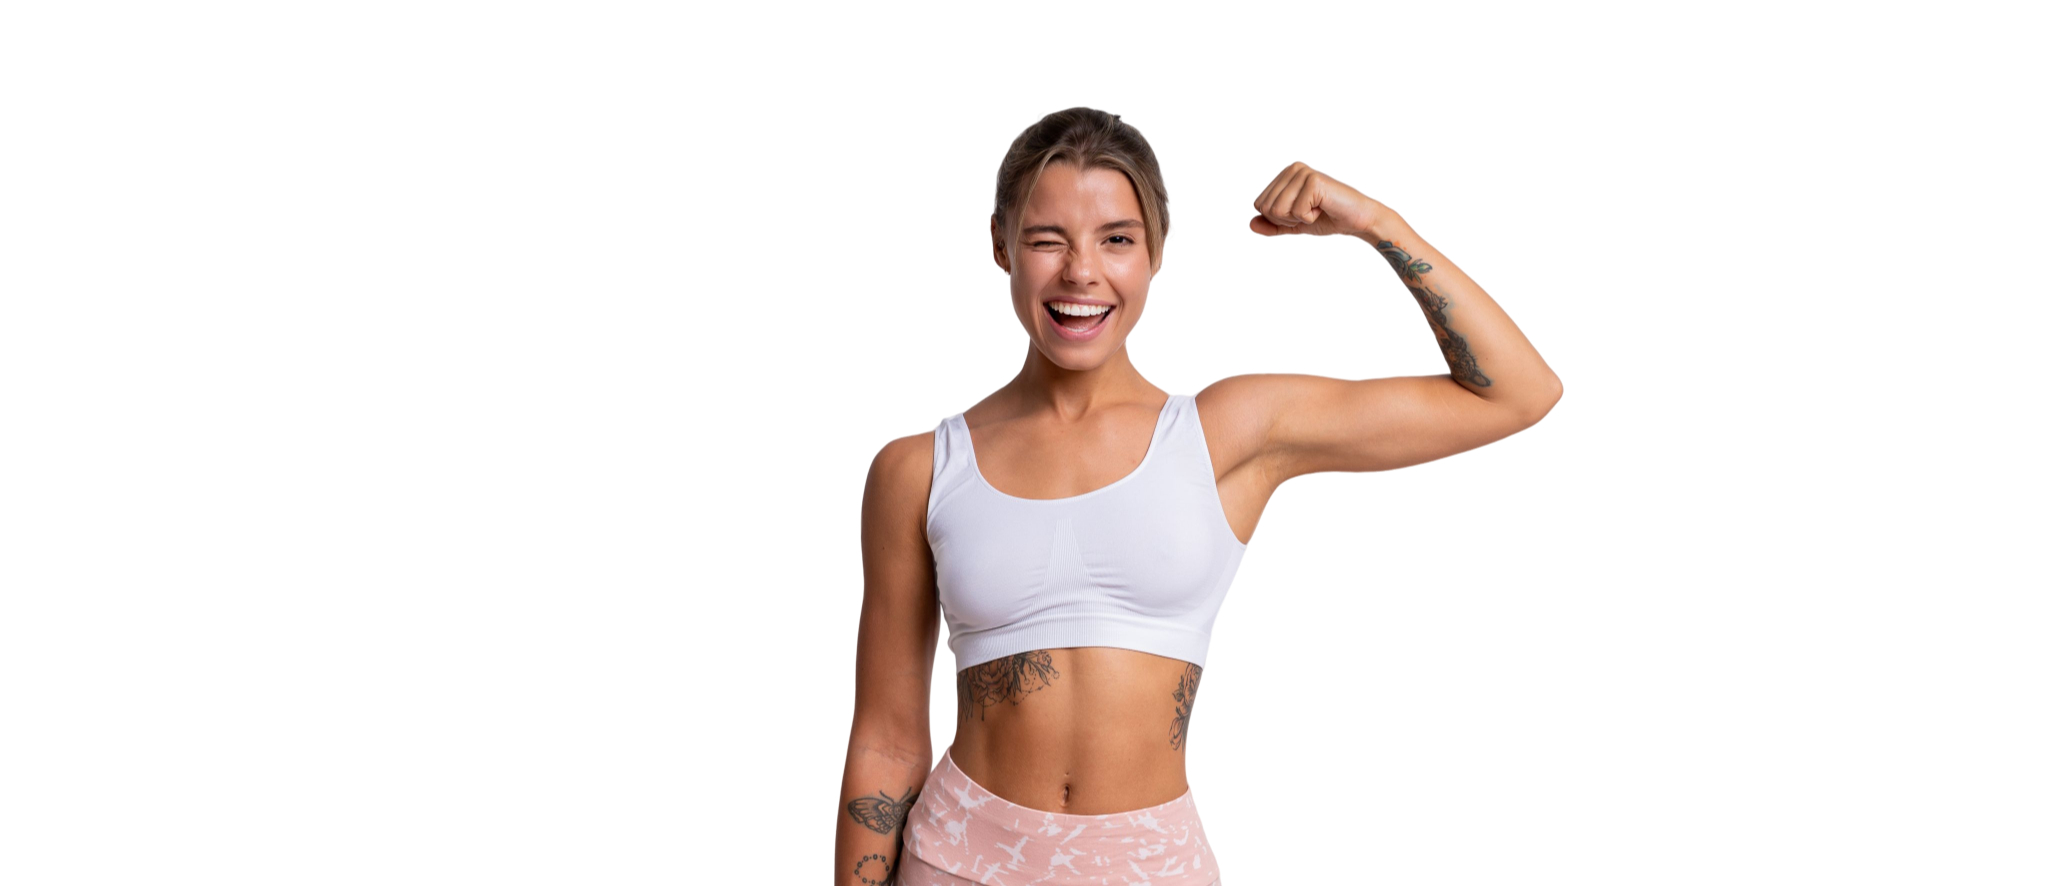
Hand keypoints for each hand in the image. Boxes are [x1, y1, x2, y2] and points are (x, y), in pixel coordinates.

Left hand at [1249, 162, 1391, 237]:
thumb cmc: (1328, 218)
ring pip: (1278, 210)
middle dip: (1287, 219)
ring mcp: (1303, 173)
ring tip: (1317, 209)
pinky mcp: (1313, 181)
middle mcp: (1292, 169)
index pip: (1260, 204)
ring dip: (1298, 219)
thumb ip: (1272, 224)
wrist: (1356, 220)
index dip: (1278, 218)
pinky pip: (1296, 212)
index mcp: (1285, 175)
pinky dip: (1310, 218)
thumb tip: (1250, 223)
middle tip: (1310, 212)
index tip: (1301, 212)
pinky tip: (1324, 208)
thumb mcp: (1294, 224)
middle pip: (1266, 207)